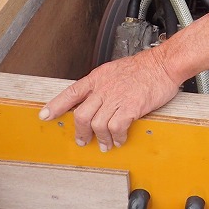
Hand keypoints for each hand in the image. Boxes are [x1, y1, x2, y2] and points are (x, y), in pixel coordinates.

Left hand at [39, 47, 180, 150]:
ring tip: (105, 144)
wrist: (164, 64)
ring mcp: (117, 98)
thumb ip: (103, 85)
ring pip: (97, 124)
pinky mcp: (131, 107)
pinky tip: (120, 138)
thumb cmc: (144, 67)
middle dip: (80, 132)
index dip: (55, 105)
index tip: (44, 116)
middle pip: (81, 115)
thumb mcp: (115, 70)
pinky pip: (116, 128)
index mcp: (98, 78)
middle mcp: (104, 88)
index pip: (71, 92)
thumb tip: (95, 101)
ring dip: (100, 138)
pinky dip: (116, 137)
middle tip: (83, 140)